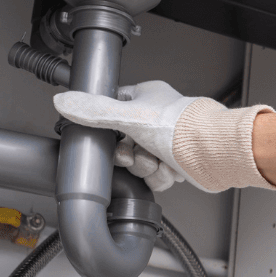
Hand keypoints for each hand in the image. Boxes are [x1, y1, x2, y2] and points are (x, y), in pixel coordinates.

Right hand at [53, 80, 275, 193]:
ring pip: (140, 162)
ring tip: (157, 161)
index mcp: (147, 98)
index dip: (108, 130)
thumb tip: (63, 102)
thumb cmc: (181, 128)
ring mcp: (168, 141)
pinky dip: (161, 177)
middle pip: (125, 143)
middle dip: (130, 156)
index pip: (113, 111)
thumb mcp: (127, 116)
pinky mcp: (177, 162)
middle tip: (137, 155)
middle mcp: (158, 118)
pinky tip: (169, 170)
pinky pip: (156, 176)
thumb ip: (93, 111)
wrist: (212, 153)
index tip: (109, 139)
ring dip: (146, 168)